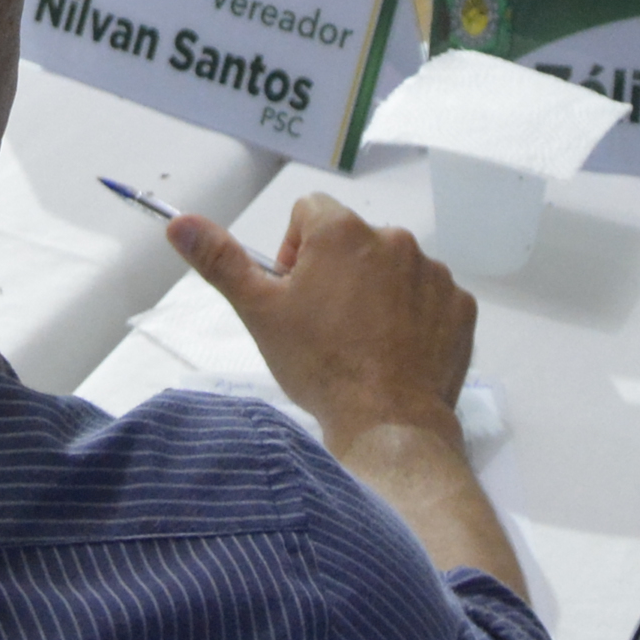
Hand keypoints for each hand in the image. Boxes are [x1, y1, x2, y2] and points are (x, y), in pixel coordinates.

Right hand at [167, 190, 474, 446]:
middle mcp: (394, 240)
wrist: (388, 424)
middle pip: (352, 241)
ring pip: (393, 269)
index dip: (295, 253)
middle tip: (327, 327)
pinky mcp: (460, 306)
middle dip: (337, 273)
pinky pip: (430, 298)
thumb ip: (220, 260)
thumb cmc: (320, 366)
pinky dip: (415, 317)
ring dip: (377, 293)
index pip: (309, 214)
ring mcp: (434, 273)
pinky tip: (398, 351)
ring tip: (364, 343)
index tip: (296, 296)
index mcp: (342, 232)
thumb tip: (179, 222)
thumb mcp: (259, 312)